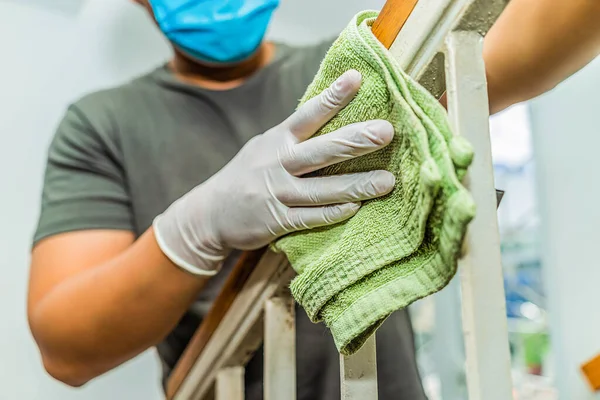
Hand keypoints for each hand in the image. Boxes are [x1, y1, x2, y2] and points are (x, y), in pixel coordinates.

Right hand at [153, 70, 394, 274]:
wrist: (209, 212)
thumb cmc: (246, 175)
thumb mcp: (264, 147)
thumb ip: (293, 138)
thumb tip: (331, 118)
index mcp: (276, 140)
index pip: (307, 115)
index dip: (332, 97)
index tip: (356, 78)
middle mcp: (277, 163)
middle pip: (320, 151)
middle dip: (354, 141)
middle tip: (385, 132)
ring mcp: (277, 193)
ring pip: (322, 189)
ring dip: (356, 185)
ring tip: (387, 181)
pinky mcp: (277, 221)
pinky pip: (311, 217)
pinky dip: (334, 213)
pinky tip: (356, 207)